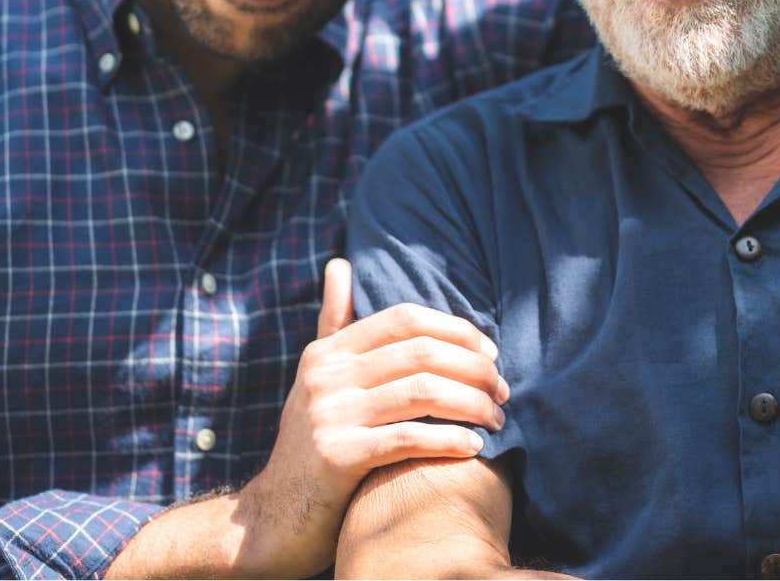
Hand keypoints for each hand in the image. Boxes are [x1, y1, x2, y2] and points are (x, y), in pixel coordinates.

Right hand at [232, 258, 508, 575]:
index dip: (457, 330)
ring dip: (473, 405)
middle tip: (503, 392)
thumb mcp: (318, 378)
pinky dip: (449, 440)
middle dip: (475, 370)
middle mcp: (326, 376)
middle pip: (422, 353)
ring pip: (423, 393)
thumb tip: (341, 264)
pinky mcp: (336, 456)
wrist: (276, 515)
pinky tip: (474, 447)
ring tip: (498, 419)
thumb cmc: (312, 442)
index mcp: (328, 352)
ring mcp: (328, 415)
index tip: (490, 354)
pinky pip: (408, 439)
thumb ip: (335, 323)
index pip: (406, 319)